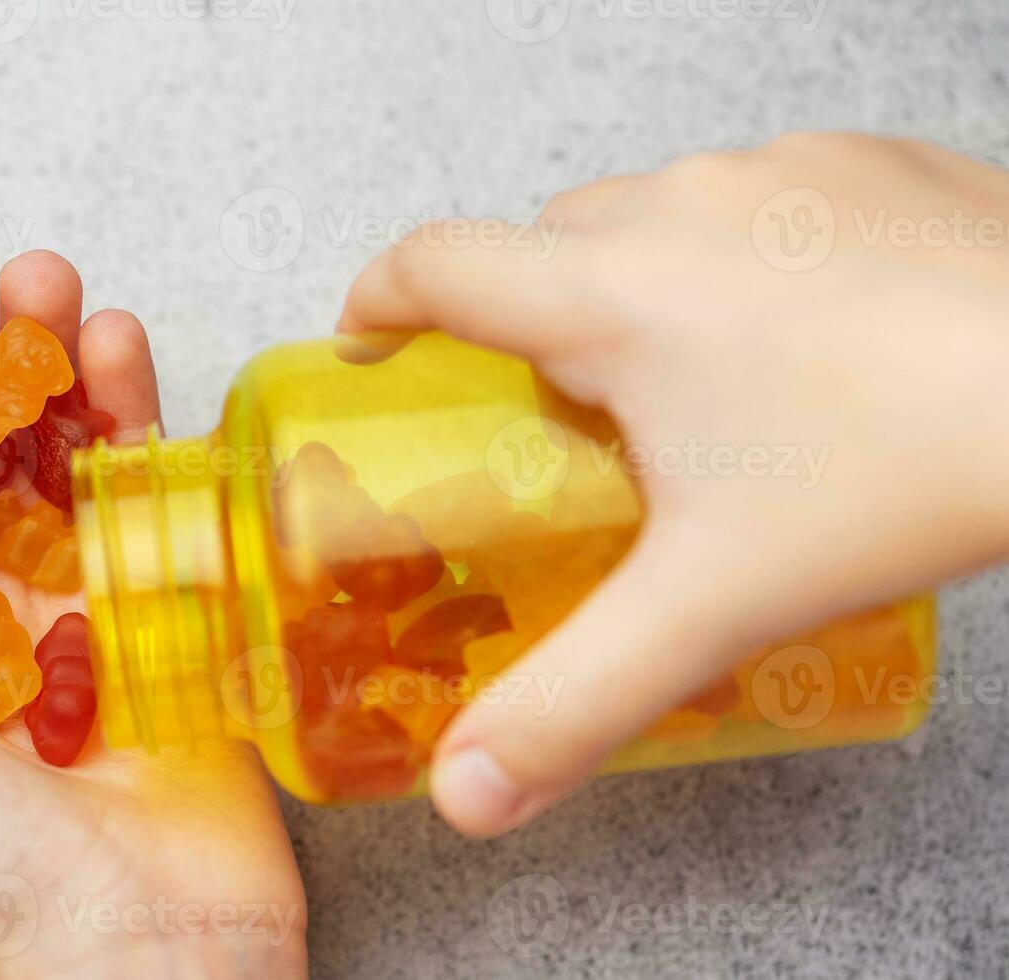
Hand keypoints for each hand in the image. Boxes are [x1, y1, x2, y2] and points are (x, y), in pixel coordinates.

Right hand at [338, 131, 1008, 836]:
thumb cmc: (908, 470)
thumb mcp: (711, 604)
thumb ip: (572, 702)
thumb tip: (467, 792)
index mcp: (615, 292)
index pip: (437, 263)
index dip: (380, 299)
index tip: (371, 342)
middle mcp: (683, 206)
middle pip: (544, 244)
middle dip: (526, 320)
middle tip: (556, 411)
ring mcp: (782, 168)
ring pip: (653, 215)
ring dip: (638, 286)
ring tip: (690, 385)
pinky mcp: (868, 163)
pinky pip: (758, 196)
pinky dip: (743, 256)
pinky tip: (802, 336)